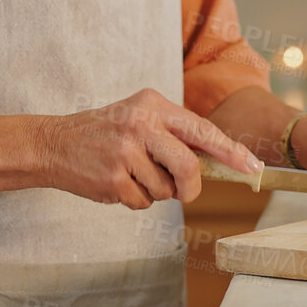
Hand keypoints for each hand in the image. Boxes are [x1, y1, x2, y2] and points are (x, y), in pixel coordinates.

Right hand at [42, 88, 260, 208]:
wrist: (54, 143)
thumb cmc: (105, 133)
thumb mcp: (139, 117)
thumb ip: (174, 133)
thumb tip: (218, 160)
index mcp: (153, 104)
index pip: (202, 129)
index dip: (230, 151)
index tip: (252, 166)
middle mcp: (140, 124)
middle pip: (188, 166)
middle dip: (190, 186)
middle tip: (183, 191)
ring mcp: (125, 152)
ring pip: (165, 189)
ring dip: (155, 191)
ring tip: (131, 174)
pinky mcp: (112, 179)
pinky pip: (143, 202)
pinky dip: (136, 200)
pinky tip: (117, 183)